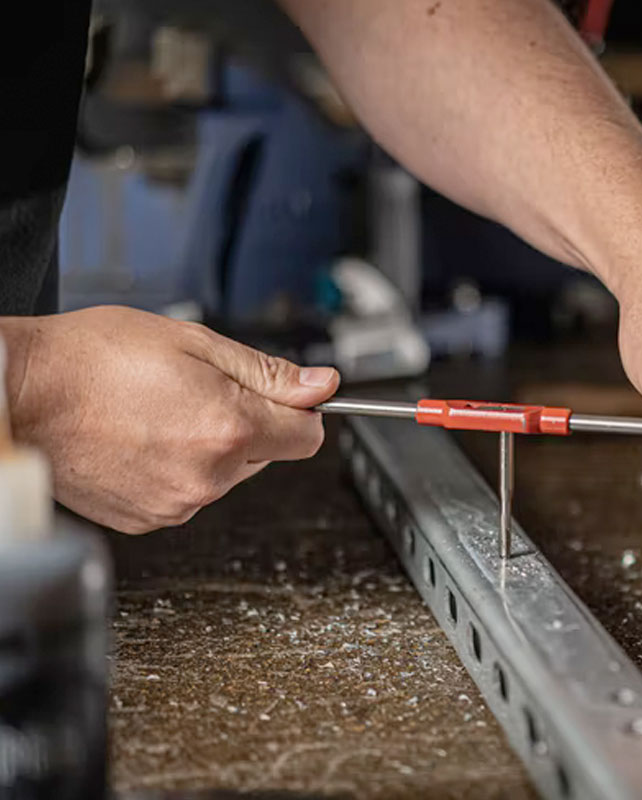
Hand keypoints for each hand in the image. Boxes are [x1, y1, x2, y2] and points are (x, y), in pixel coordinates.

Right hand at [6, 306, 338, 532]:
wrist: (23, 395)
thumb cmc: (93, 360)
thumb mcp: (195, 343)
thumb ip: (269, 372)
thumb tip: (323, 386)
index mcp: (229, 429)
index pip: (309, 436)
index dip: (301, 410)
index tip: (285, 397)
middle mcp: (209, 476)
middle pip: (268, 453)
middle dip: (248, 423)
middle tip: (196, 391)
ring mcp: (178, 503)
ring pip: (228, 473)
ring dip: (211, 445)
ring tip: (159, 412)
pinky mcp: (150, 519)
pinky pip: (189, 492)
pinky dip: (178, 467)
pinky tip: (143, 439)